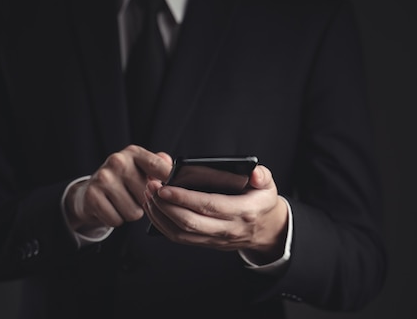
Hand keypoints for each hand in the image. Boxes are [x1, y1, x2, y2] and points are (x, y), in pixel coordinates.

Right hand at [65, 145, 172, 230]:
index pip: (157, 165)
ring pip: (133, 212)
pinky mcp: (92, 195)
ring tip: (122, 203)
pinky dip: (116, 220)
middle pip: (147, 196)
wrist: (90, 192)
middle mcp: (117, 161)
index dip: (169, 179)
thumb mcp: (140, 168)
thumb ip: (159, 165)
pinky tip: (111, 208)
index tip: (176, 189)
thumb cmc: (123, 181)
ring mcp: (103, 178)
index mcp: (134, 153)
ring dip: (130, 213)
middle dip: (144, 203)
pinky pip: (116, 220)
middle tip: (133, 197)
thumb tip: (175, 167)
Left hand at [143, 164, 288, 263]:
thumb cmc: (261, 202)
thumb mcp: (268, 186)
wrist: (265, 230)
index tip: (165, 187)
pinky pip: (179, 238)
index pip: (209, 206)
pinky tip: (153, 208)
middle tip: (150, 186)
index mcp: (243, 211)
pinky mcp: (205, 243)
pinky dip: (162, 224)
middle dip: (165, 205)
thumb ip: (262, 176)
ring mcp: (214, 239)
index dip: (185, 198)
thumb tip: (254, 173)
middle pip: (189, 222)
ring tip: (148, 194)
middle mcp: (227, 228)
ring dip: (160, 214)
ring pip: (181, 232)